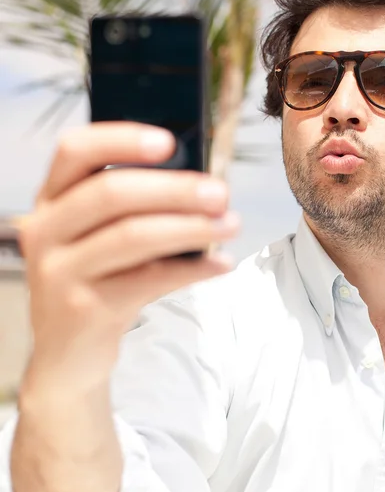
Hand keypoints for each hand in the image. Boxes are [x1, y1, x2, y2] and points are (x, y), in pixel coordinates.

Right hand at [18, 122, 239, 392]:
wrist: (70, 351)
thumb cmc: (102, 277)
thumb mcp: (104, 235)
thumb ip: (137, 206)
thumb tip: (202, 186)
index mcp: (53, 198)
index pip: (76, 151)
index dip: (122, 140)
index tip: (170, 141)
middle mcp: (46, 229)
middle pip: (111, 193)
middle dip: (175, 190)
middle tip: (221, 193)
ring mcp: (58, 271)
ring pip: (132, 236)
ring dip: (191, 227)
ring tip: (231, 224)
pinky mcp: (82, 309)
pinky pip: (148, 280)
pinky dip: (192, 270)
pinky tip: (221, 264)